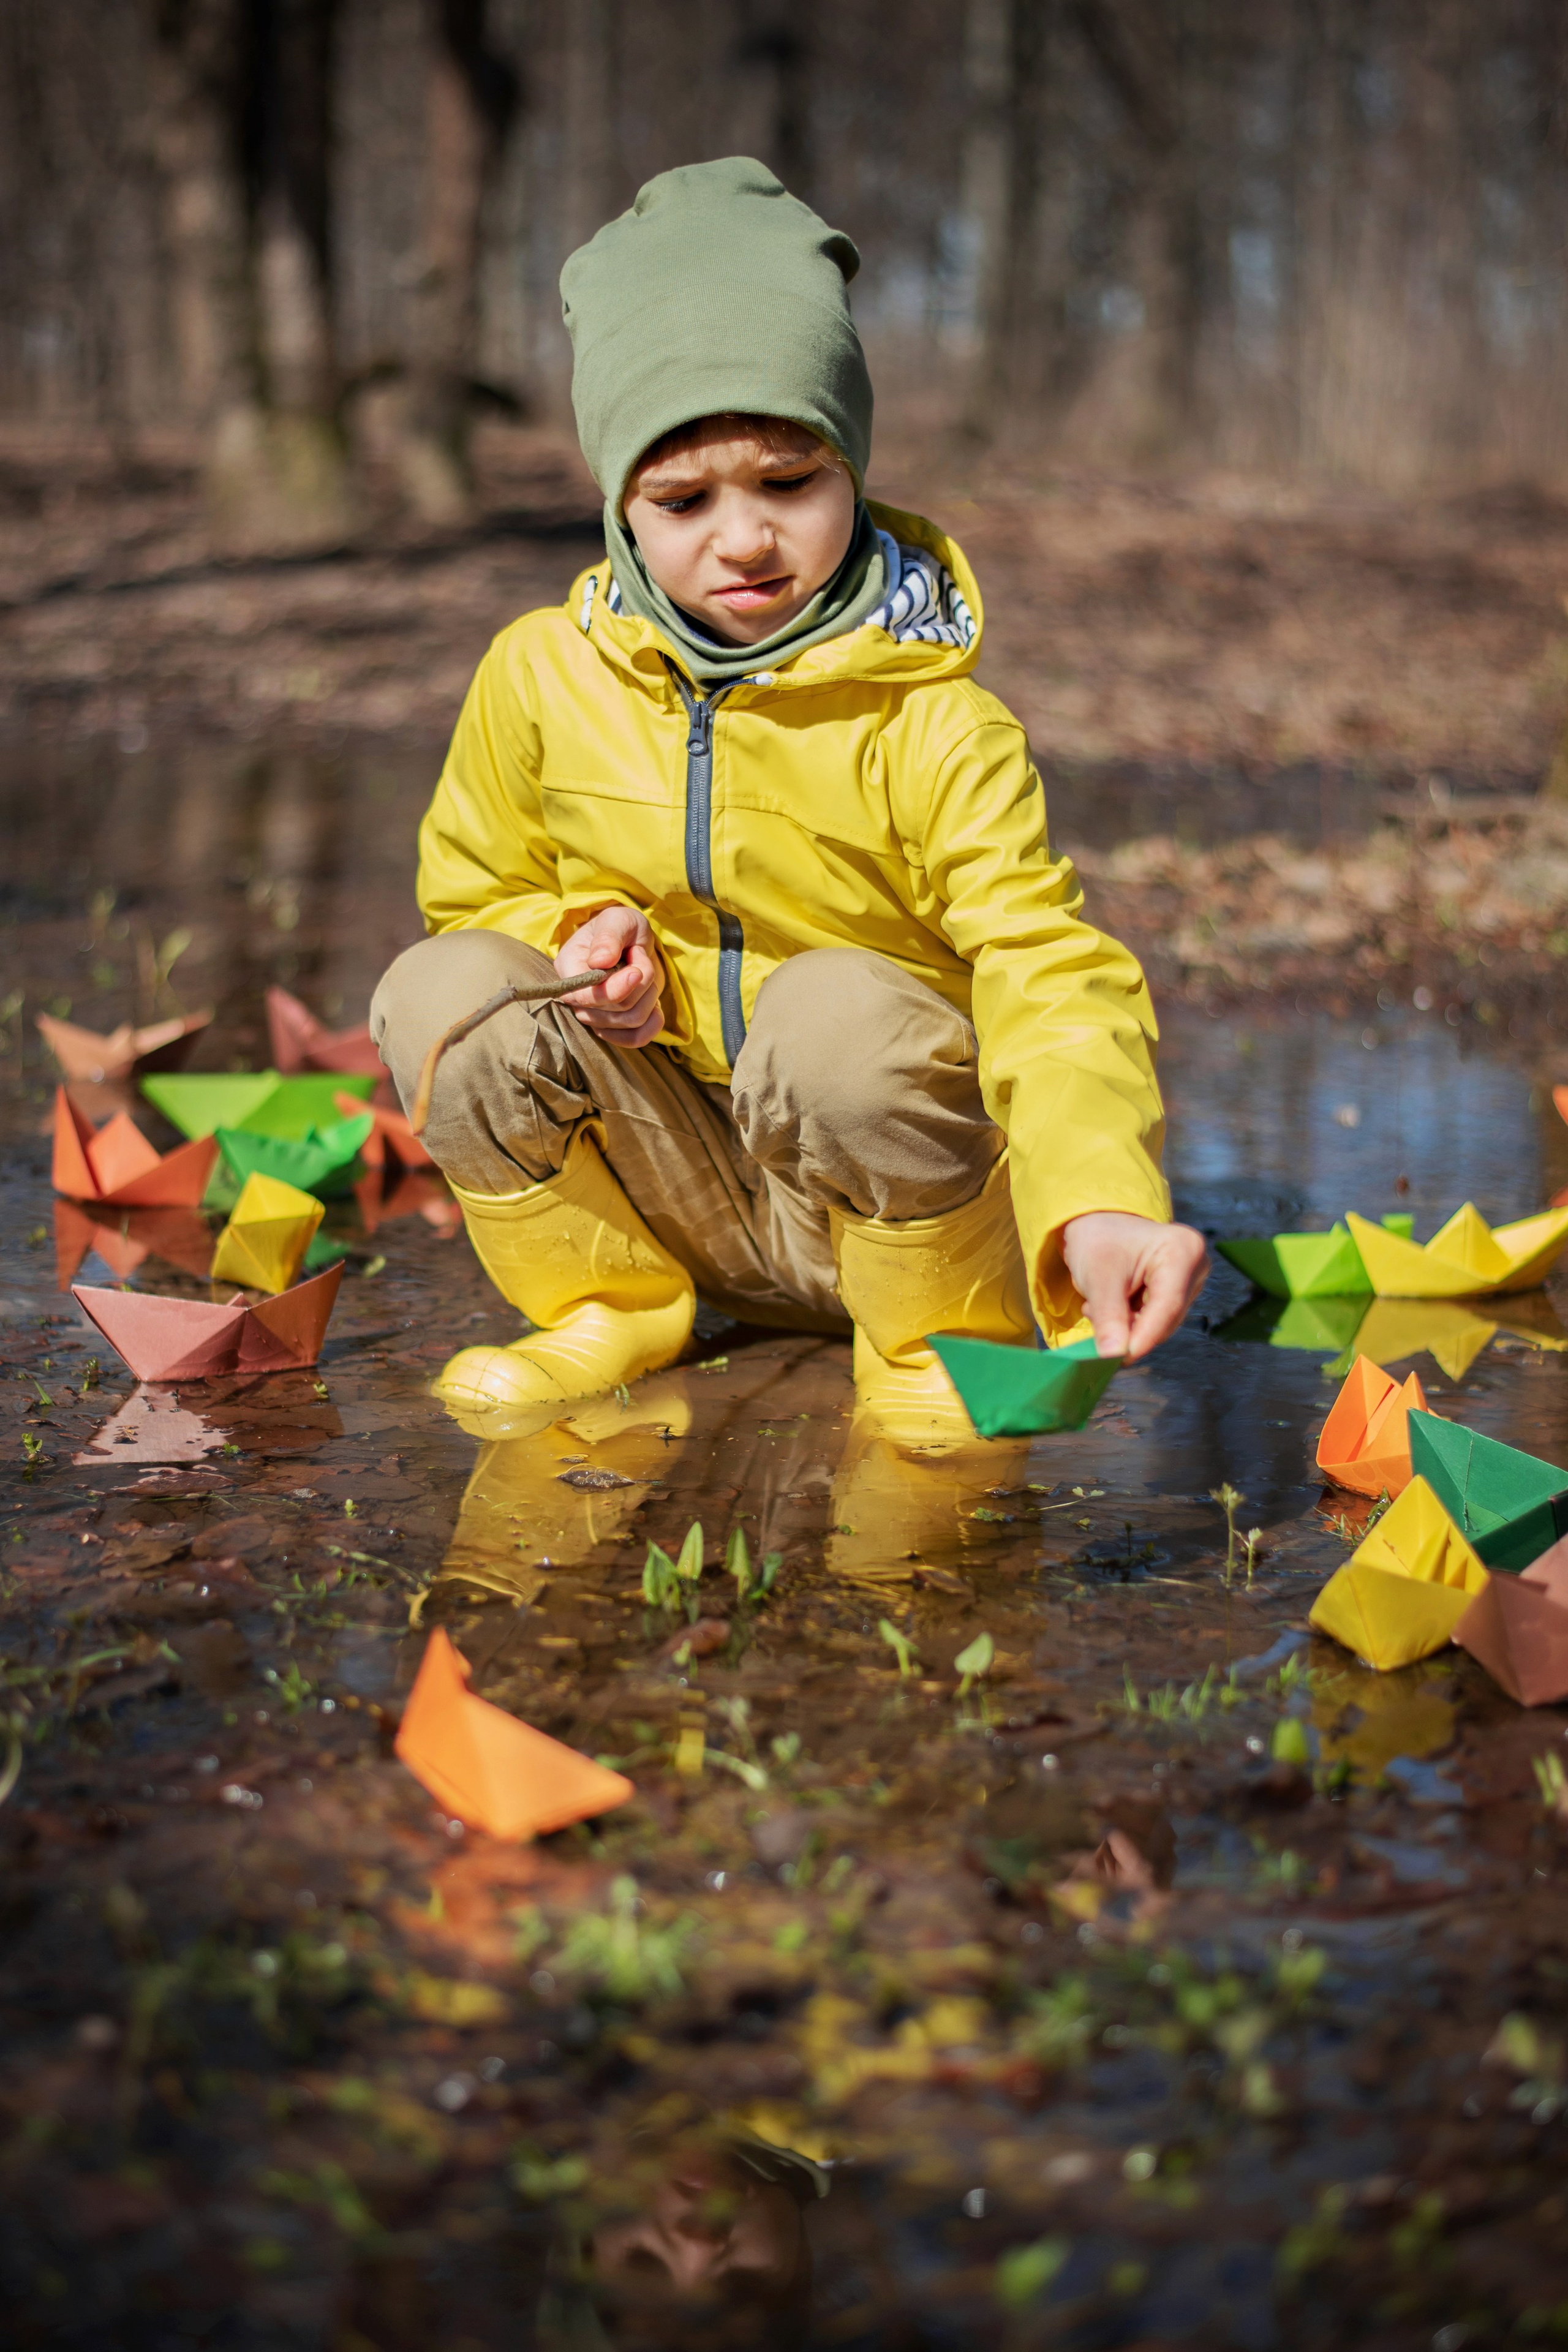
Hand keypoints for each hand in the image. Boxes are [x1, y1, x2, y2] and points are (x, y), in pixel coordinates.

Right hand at [555, 906, 664, 1047]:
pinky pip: (635, 1039)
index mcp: (568, 968)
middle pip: (615, 1009)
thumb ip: (608, 938)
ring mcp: (594, 1016)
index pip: (584, 996)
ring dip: (649, 994)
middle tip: (639, 956)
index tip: (636, 971)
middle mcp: (577, 998)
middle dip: (640, 981)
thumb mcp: (616, 920)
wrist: (631, 941)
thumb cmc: (620, 928)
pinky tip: (655, 1004)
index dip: (614, 989)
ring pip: (631, 1021)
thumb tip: (599, 962)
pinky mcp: (613, 1028)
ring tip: (644, 971)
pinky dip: (653, 1023)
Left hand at [1060, 1211, 1209, 1360]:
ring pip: (1160, 1324)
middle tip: (1094, 1314)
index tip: (1118, 1359)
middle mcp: (1196, 1265)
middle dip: (1130, 1328)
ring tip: (1099, 1304)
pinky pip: (1157, 1321)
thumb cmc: (1098, 1241)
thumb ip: (1108, 1317)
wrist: (1096, 1224)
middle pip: (1166, 1318)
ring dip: (1128, 1325)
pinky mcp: (1180, 1292)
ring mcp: (1191, 1280)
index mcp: (1182, 1250)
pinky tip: (1112, 1304)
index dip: (1143, 1337)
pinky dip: (1131, 1321)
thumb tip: (1113, 1356)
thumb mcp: (1098, 1277)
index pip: (1168, 1305)